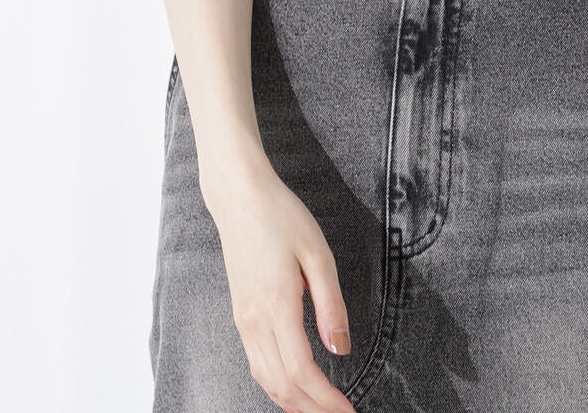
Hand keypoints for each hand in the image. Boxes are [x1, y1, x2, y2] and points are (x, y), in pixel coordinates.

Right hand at [203, 155, 356, 412]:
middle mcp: (255, 321)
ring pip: (265, 380)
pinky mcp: (240, 315)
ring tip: (321, 408)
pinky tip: (294, 385)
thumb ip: (331, 305)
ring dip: (293, 402)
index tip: (349, 410)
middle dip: (312, 408)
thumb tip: (342, 348)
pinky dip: (277, 385)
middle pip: (282, 385)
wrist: (239, 197)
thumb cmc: (281, 217)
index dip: (326, 399)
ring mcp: (243, 320)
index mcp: (278, 305)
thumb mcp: (318, 254)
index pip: (302, 371)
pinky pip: (256, 364)